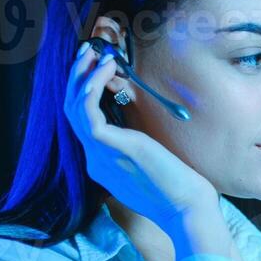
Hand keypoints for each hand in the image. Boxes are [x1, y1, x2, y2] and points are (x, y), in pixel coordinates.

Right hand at [65, 33, 218, 239]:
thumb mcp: (154, 164)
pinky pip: (88, 111)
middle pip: (73, 111)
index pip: (84, 122)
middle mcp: (95, 158)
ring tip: (94, 52)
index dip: (85, 92)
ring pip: (74, 108)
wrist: (187, 209)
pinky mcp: (109, 147)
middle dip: (78, 78)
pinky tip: (107, 68)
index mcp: (104, 163)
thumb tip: (139, 129)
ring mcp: (99, 153)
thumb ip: (139, 148)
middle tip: (88, 51)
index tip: (96, 67)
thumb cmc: (180, 189)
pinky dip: (93, 86)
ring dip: (81, 76)